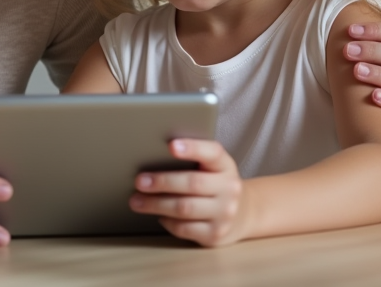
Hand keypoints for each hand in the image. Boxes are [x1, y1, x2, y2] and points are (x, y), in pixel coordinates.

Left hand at [130, 139, 247, 246]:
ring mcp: (224, 213)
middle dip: (162, 182)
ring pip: (184, 208)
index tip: (171, 146)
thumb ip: (193, 160)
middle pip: (192, 183)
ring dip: (156, 204)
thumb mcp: (213, 167)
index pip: (212, 153)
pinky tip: (158, 216)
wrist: (243, 214)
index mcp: (225, 166)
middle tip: (139, 181)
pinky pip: (184, 228)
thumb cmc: (216, 184)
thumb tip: (152, 156)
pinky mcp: (215, 234)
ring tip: (136, 201)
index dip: (192, 148)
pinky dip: (167, 222)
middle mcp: (229, 189)